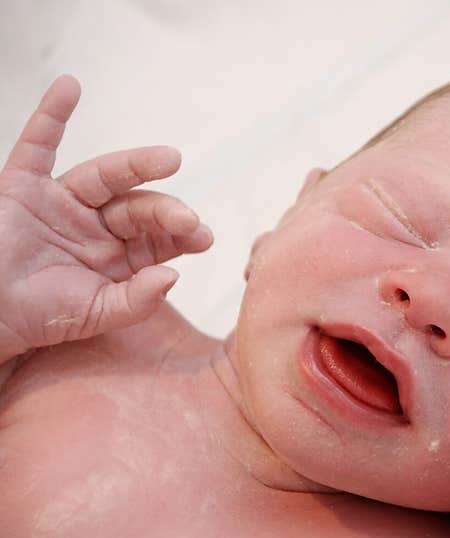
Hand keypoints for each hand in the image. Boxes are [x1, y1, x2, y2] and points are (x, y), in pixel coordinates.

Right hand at [0, 75, 211, 362]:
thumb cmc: (43, 316)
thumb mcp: (97, 314)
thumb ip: (137, 300)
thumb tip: (173, 276)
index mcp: (121, 255)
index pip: (159, 239)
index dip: (182, 235)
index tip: (203, 236)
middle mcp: (98, 224)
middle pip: (139, 208)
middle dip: (164, 212)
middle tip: (187, 218)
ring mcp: (63, 203)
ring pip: (105, 176)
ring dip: (137, 164)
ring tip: (171, 158)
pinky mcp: (23, 187)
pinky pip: (37, 145)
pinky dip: (51, 115)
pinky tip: (70, 86)